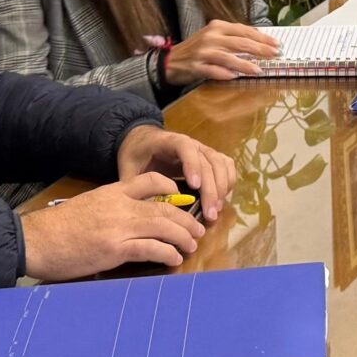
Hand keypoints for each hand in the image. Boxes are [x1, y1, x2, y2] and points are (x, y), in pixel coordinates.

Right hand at [19, 171, 205, 278]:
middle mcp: (119, 205)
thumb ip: (109, 208)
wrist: (35, 240)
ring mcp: (118, 227)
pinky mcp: (115, 249)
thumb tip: (127, 220)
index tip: (180, 197)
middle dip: (185, 218)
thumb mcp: (87, 206)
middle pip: (164, 206)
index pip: (149, 180)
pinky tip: (174, 259)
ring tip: (191, 245)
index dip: (170, 187)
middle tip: (197, 229)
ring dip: (182, 236)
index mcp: (111, 192)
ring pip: (163, 225)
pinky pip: (150, 248)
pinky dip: (167, 253)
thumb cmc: (57, 228)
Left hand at [118, 123, 237, 219]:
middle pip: (208, 161)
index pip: (185, 147)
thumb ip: (136, 186)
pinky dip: (228, 181)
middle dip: (211, 189)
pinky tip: (221, 200)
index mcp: (169, 141)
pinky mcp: (209, 158)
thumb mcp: (128, 169)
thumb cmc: (135, 155)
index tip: (195, 186)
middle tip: (209, 214)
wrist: (142, 141)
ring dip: (221, 188)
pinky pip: (226, 165)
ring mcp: (203, 149)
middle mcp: (191, 143)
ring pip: (221, 164)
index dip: (193, 165)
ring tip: (214, 211)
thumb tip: (147, 210)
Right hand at [161, 20, 281, 85]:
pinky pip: (214, 71)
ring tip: (259, 70)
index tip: (276, 44)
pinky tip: (236, 77)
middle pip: (240, 43)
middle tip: (275, 55)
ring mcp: (203, 52)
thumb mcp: (214, 36)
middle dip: (260, 49)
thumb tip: (259, 40)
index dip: (262, 37)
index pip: (244, 30)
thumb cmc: (197, 48)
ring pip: (229, 58)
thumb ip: (233, 37)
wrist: (171, 60)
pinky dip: (226, 74)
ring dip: (246, 65)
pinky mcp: (196, 66)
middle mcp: (211, 37)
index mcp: (217, 26)